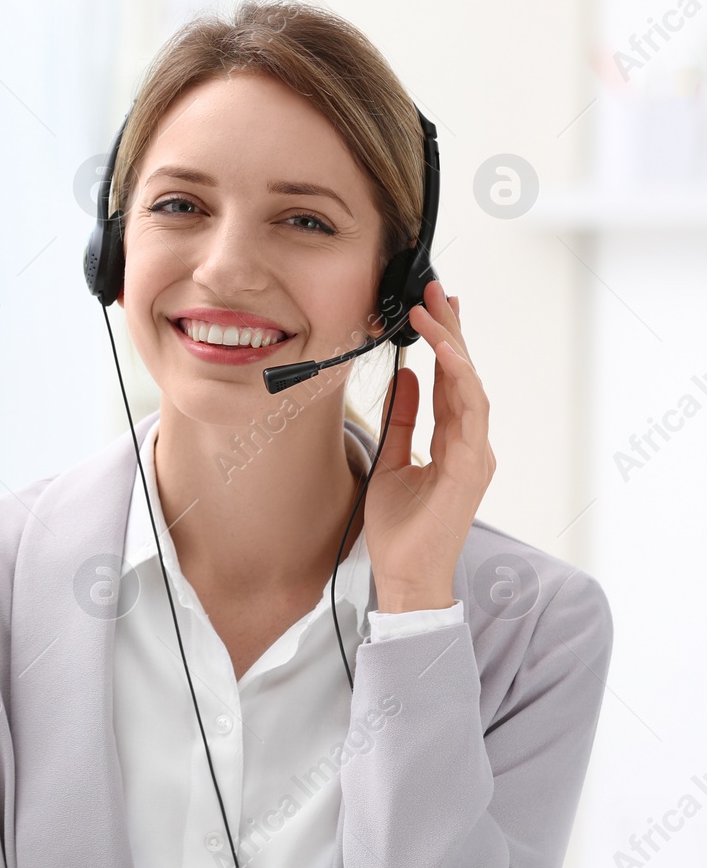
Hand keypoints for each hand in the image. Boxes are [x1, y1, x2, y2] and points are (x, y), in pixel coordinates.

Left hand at [363, 280, 495, 613]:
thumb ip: (402, 421)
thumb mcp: (392, 462)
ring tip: (435, 311)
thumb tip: (405, 379)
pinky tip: (445, 354)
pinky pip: (468, 415)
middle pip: (464, 376)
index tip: (432, 306)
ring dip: (453, 345)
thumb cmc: (401, 530)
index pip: (452, 381)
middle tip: (437, 290)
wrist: (405, 577)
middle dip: (452, 330)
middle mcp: (471, 445)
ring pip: (470, 387)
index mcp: (454, 443)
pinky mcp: (470, 469)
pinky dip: (459, 381)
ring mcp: (475, 456)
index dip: (444, 341)